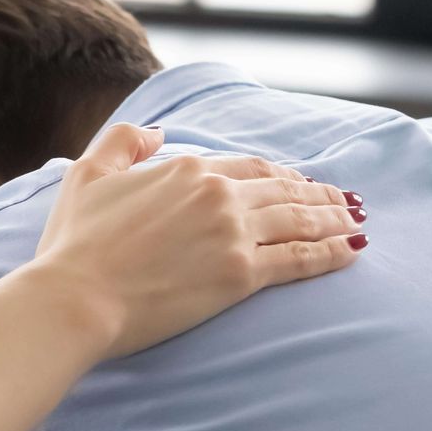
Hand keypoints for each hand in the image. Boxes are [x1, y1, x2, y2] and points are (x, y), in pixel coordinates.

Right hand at [36, 124, 366, 357]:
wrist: (76, 298)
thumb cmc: (74, 243)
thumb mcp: (87, 174)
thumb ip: (122, 142)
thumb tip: (156, 132)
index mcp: (187, 169)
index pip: (250, 167)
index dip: (280, 174)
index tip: (297, 183)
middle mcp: (219, 195)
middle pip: (284, 191)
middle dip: (319, 195)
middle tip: (345, 201)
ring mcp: (234, 235)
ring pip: (301, 220)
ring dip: (335, 219)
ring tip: (357, 221)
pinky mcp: (241, 276)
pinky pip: (301, 259)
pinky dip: (332, 252)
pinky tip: (353, 250)